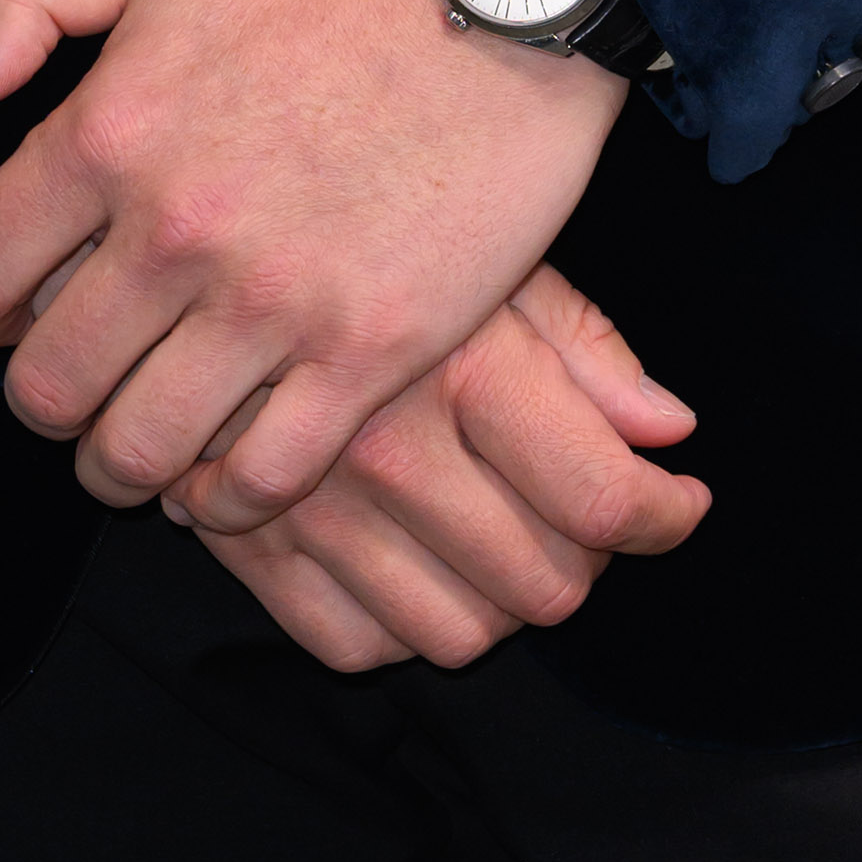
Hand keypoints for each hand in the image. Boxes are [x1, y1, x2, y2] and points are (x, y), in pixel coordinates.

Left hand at [0, 0, 627, 517]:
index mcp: (109, 130)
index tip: (16, 304)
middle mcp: (174, 230)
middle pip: (46, 390)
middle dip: (48, 397)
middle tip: (85, 380)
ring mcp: (272, 303)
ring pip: (137, 454)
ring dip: (125, 459)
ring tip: (150, 433)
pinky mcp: (368, 354)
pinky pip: (258, 482)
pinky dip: (226, 495)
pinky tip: (230, 461)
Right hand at [180, 262, 711, 676]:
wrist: (184, 219)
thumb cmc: (358, 216)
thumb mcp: (485, 241)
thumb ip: (582, 344)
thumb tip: (670, 431)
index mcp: (459, 362)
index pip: (601, 499)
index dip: (663, 518)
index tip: (677, 505)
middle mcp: (385, 448)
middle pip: (542, 585)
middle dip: (587, 561)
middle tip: (584, 512)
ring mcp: (310, 507)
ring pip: (459, 634)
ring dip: (500, 600)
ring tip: (502, 530)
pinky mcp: (243, 545)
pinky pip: (356, 645)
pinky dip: (400, 621)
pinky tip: (412, 552)